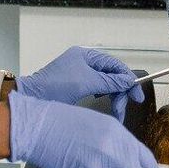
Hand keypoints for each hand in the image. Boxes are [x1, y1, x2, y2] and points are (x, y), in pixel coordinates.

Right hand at [8, 93, 157, 167]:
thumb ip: (125, 143)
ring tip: (93, 160)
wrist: (43, 131)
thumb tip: (137, 160)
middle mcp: (115, 158)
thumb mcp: (106, 124)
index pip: (147, 162)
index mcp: (121, 139)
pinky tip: (84, 166)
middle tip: (119, 166)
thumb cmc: (71, 122)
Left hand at [19, 46, 145, 117]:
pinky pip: (98, 90)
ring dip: (113, 99)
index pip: (115, 65)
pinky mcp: (77, 86)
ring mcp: (81, 74)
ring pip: (106, 85)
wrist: (32, 98)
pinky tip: (105, 105)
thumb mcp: (86, 82)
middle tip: (122, 109)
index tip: (136, 95)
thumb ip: (109, 81)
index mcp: (86, 55)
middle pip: (112, 76)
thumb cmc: (53, 87)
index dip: (128, 80)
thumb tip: (128, 81)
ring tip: (116, 112)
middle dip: (120, 93)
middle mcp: (85, 62)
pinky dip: (104, 98)